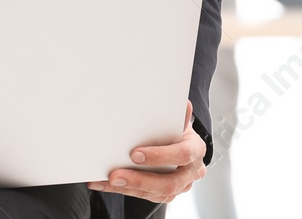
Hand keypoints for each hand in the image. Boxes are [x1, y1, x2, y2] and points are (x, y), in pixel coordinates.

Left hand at [88, 101, 205, 204]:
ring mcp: (180, 186)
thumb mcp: (178, 122)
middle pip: (169, 183)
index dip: (160, 156)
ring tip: (105, 181)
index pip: (182, 155)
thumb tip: (184, 104)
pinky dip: (123, 189)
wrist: (180, 143)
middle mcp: (192, 172)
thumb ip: (178, 118)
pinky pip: (144, 196)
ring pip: (155, 194)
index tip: (135, 154)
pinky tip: (105, 184)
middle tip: (115, 175)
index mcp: (196, 150)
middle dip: (139, 180)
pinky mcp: (166, 194)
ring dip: (127, 187)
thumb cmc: (176, 131)